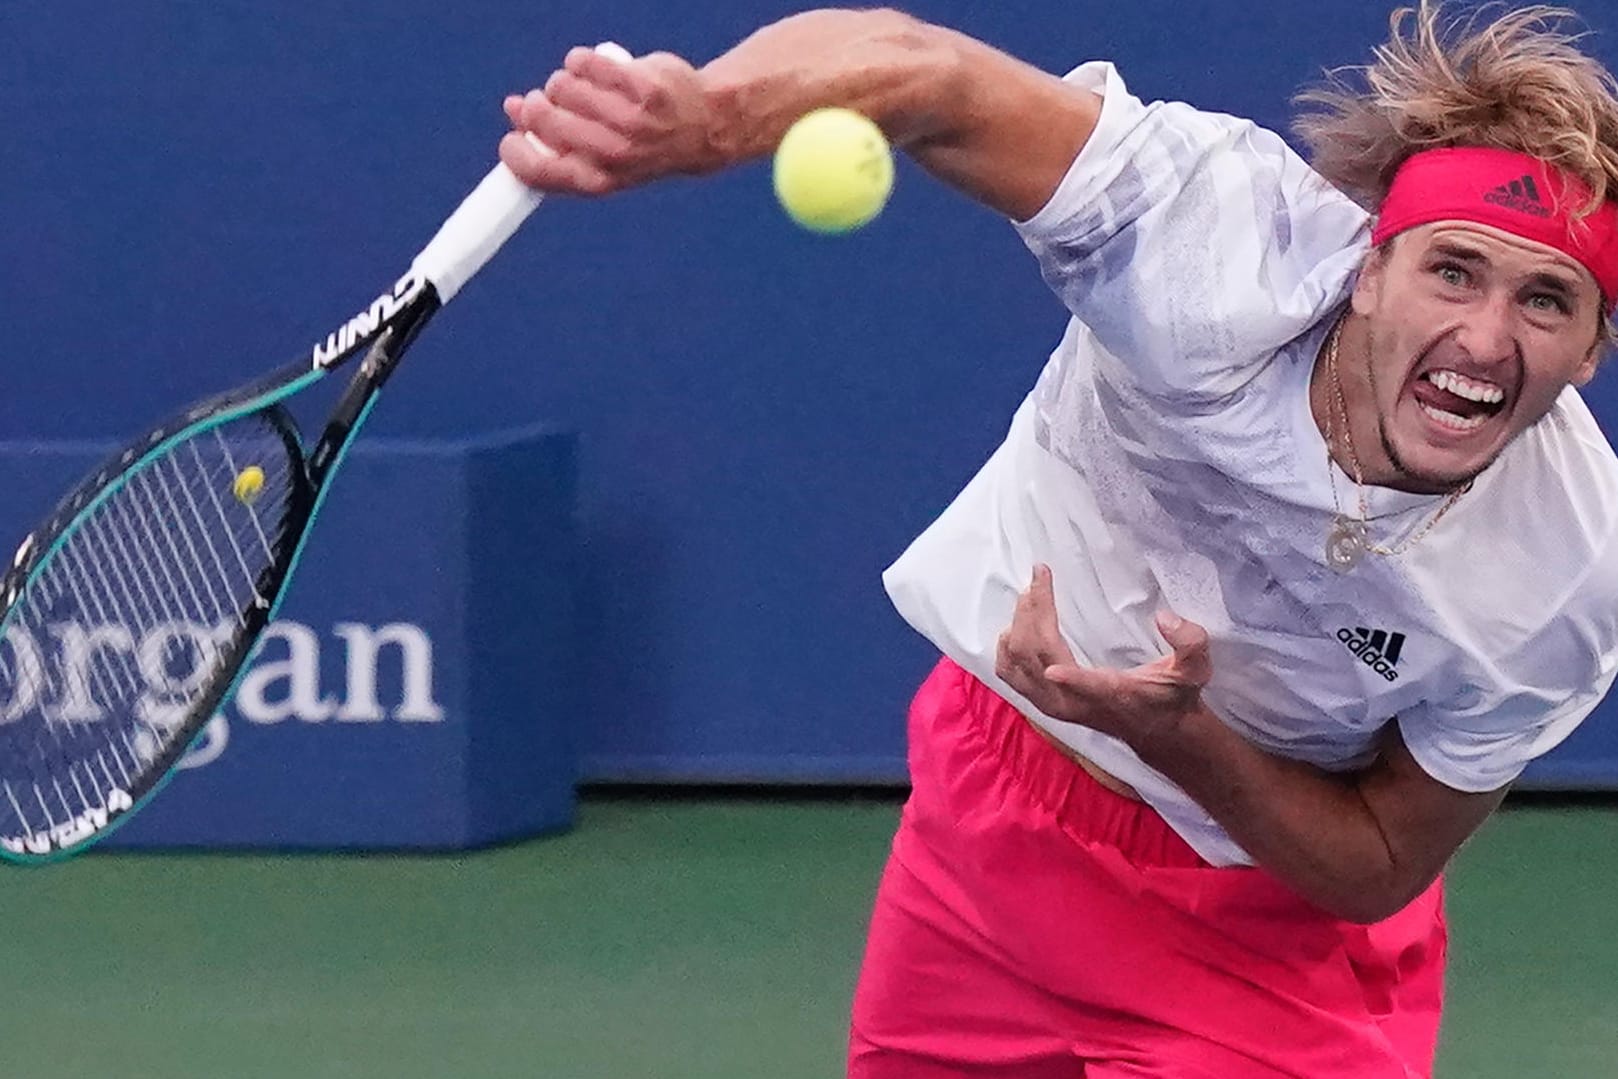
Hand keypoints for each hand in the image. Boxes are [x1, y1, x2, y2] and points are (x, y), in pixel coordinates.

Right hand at [499, 47, 720, 195]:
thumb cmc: (641, 145)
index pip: (538, 170)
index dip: (515, 150)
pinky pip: (588, 63)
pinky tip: (590, 66)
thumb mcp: (601, 160)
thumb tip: (512, 110)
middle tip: (546, 101)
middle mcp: (616, 155)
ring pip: (565, 87)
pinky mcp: (643, 87)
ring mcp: (631, 120)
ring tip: (578, 87)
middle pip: (545, 119)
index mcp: (599, 181)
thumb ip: (557, 142)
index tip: (515, 132)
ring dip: (562, 82)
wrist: (703, 128)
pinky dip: (582, 60)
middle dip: (536, 106)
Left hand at [994, 565, 1212, 749]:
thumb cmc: (1173, 696)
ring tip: (1030, 593)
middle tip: (1039, 578)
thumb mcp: (1194, 670)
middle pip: (1038, 656)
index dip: (1071, 678)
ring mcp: (1053, 705)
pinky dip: (1006, 648)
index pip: (1085, 686)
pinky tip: (1014, 626)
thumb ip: (1190, 643)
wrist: (1157, 732)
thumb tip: (1166, 618)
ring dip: (1019, 624)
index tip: (1055, 662)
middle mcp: (1073, 704)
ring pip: (1018, 664)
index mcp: (1110, 694)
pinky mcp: (1042, 704)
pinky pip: (1009, 676)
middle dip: (1034, 612)